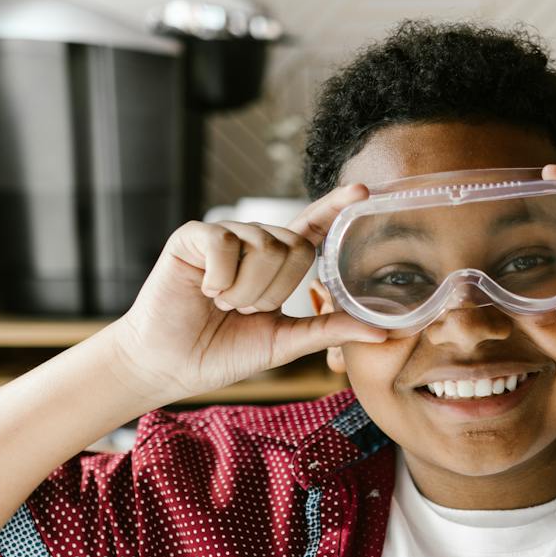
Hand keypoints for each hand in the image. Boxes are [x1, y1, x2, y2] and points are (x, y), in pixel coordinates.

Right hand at [105, 184, 386, 401]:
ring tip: (221, 303)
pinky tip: (205, 291)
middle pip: (295, 245)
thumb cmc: (223, 353)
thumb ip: (330, 331)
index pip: (313, 228)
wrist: (172, 365)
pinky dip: (222, 277)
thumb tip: (384, 333)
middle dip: (275, 290)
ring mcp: (224, 236)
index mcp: (277, 264)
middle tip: (243, 310)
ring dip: (246, 290)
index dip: (336, 207)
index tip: (364, 192)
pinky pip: (226, 242)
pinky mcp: (194, 236)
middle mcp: (253, 243)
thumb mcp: (285, 342)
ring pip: (263, 246)